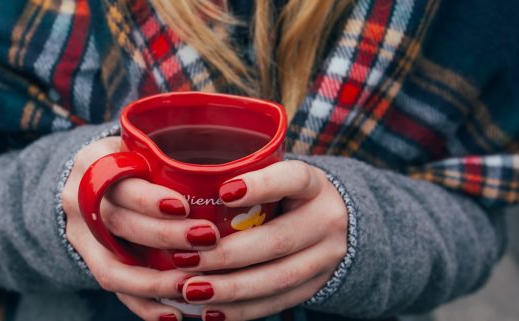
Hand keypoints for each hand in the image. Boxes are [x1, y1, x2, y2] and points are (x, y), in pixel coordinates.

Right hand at [61, 137, 221, 320]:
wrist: (91, 180)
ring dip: (153, 282)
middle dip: (163, 236)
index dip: (149, 199)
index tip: (185, 206)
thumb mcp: (142, 146)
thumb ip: (170, 156)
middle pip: (118, 224)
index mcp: (94, 162)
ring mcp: (80, 235)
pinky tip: (173, 314)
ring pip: (111, 267)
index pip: (118, 181)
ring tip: (190, 286)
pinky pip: (114, 290)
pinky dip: (143, 305)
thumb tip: (236, 172)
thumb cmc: (134, 160)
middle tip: (207, 239)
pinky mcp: (89, 262)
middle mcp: (79, 199)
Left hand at [175, 160, 348, 320]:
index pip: (294, 179)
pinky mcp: (315, 287)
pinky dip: (241, 310)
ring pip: (278, 278)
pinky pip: (277, 302)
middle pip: (278, 240)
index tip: (223, 192)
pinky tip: (210, 312)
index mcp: (314, 185)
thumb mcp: (277, 178)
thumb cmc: (287, 196)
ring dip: (230, 288)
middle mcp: (326, 221)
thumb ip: (244, 179)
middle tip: (184, 259)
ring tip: (191, 290)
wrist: (335, 226)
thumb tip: (183, 185)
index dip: (262, 185)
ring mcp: (325, 258)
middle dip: (227, 254)